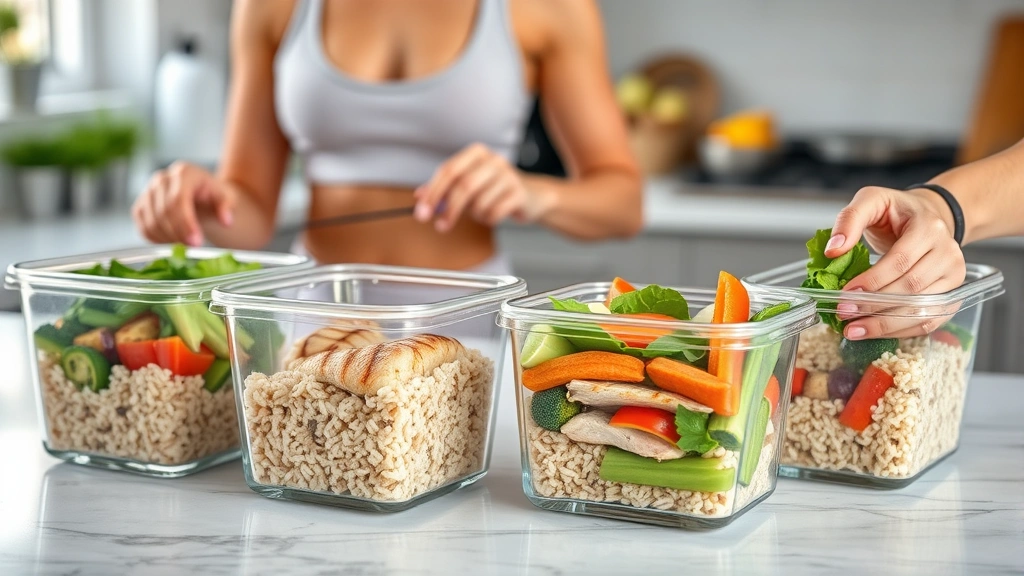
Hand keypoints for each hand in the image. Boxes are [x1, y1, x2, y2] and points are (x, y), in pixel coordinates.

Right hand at [132, 162, 235, 245]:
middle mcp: (162, 179)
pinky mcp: (141, 206)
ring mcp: (148, 191)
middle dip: (178, 233)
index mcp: (184, 173)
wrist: (201, 196)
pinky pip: (144, 227)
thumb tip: (226, 220)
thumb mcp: (227, 197)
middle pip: (163, 211)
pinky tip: (172, 241)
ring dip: (168, 238)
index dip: (185, 223)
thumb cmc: (214, 196)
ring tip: (186, 244)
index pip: (178, 200)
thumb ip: (226, 206)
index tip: (196, 241)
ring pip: (151, 221)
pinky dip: (156, 239)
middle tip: (194, 247)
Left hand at [413, 143, 554, 231]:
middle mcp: (493, 160)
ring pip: (479, 202)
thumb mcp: (468, 184)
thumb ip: (444, 188)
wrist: (531, 196)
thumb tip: (419, 196)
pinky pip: (494, 212)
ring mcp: (508, 175)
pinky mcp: (519, 193)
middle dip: (449, 209)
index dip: (433, 192)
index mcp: (476, 153)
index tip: (422, 211)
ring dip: (474, 215)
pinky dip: (488, 219)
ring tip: (479, 213)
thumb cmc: (495, 189)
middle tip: (440, 226)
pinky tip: (492, 215)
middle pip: (463, 186)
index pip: (448, 170)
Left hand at [826, 186, 965, 339]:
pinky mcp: (951, 293)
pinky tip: (876, 333)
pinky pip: (929, 319)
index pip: (901, 260)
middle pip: (912, 288)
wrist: (930, 215)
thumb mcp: (871, 201)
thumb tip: (833, 250)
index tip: (846, 294)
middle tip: (844, 314)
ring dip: (886, 324)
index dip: (873, 281)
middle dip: (875, 306)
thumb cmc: (897, 211)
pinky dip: (902, 331)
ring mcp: (953, 274)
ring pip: (922, 308)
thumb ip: (849, 220)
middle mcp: (947, 252)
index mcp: (928, 227)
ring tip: (855, 330)